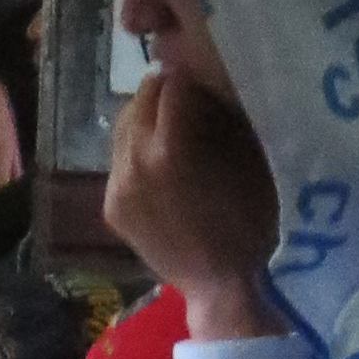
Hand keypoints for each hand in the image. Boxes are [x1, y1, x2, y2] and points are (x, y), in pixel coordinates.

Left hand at [103, 71, 277, 325]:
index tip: (203, 72)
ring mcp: (116, 186)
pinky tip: (160, 160)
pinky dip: (137, 150)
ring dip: (146, 116)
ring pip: (123, 128)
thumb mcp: (247, 159)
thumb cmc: (249, 221)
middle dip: (164, 89)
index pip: (172, 84)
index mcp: (171, 147)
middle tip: (186, 91)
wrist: (220, 285)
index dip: (191, 74)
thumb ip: (220, 116)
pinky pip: (119, 161)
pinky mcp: (109, 205)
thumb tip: (204, 80)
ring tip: (171, 123)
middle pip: (141, 100)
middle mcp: (134, 162)